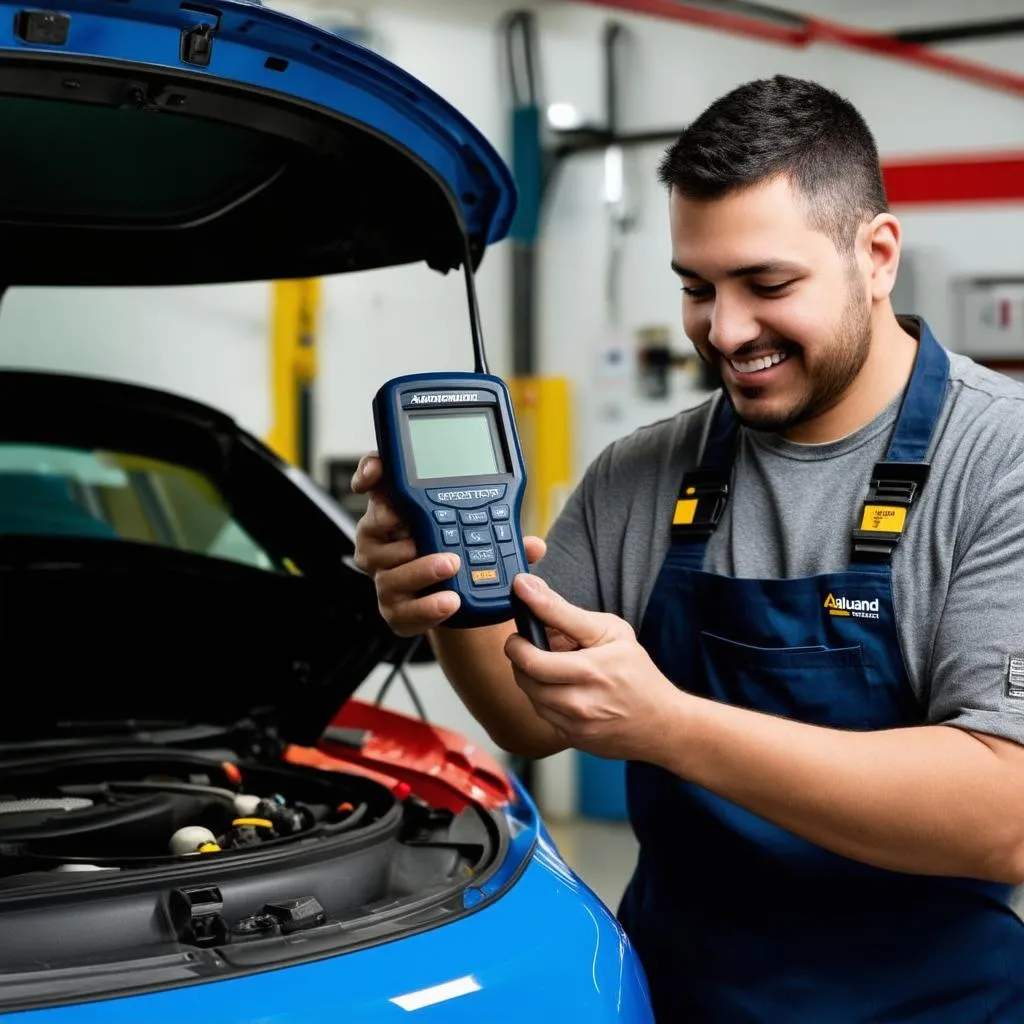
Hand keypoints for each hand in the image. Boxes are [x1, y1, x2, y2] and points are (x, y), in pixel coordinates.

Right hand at [351, 453, 546, 635]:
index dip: (370, 474)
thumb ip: (503, 529)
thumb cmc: (460, 550)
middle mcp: (384, 543)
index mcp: (397, 511)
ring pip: (391, 573)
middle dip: (400, 526)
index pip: (375, 484)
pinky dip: (427, 608)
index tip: (375, 475)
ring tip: (450, 564)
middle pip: (374, 529)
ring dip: (421, 569)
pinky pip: (405, 612)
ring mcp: (388, 578)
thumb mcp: (481, 530)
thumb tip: (535, 546)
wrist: (461, 596)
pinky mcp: (397, 611)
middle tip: (427, 526)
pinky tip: (449, 601)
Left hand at [504, 574, 683, 760]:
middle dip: (520, 657)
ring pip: (530, 695)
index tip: (516, 632)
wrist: (662, 723)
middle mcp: (581, 702)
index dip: (515, 642)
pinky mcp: (572, 739)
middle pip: (525, 678)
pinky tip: (562, 686)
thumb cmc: (637, 673)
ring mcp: (575, 725)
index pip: (533, 658)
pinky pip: (543, 713)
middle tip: (528, 644)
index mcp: (591, 671)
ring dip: (531, 677)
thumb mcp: (610, 631)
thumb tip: (528, 588)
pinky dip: (545, 696)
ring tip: (550, 664)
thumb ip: (564, 612)